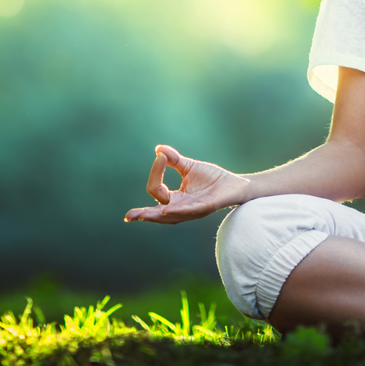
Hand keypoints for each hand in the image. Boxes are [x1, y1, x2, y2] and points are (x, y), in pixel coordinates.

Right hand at [123, 145, 251, 223]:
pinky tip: (168, 210)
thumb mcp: (189, 167)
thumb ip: (174, 160)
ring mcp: (193, 210)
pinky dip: (178, 210)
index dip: (156, 173)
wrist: (235, 184)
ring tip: (142, 216)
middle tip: (129, 216)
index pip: (156, 191)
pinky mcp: (206, 207)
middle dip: (143, 214)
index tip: (160, 156)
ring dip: (156, 215)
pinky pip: (189, 210)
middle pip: (157, 213)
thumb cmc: (212, 179)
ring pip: (171, 216)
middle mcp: (181, 208)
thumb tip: (158, 149)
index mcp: (175, 199)